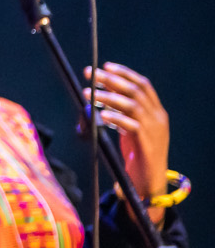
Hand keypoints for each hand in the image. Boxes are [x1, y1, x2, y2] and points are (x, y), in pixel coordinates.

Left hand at [83, 63, 170, 214]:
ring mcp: (154, 130)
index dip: (124, 73)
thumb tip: (96, 98)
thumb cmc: (136, 154)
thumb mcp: (129, 129)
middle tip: (90, 74)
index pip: (143, 84)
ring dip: (109, 97)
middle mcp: (158, 117)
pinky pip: (132, 126)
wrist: (149, 182)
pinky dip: (116, 118)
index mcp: (156, 111)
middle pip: (136, 90)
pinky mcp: (147, 144)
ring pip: (133, 105)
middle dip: (112, 80)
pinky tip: (101, 115)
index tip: (105, 66)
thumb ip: (119, 114)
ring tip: (89, 93)